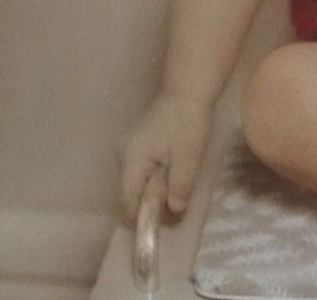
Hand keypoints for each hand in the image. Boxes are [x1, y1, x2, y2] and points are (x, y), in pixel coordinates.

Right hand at [120, 92, 212, 221]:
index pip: (127, 199)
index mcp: (131, 160)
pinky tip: (176, 170)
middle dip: (150, 202)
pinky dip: (158, 174)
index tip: (158, 227)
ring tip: (178, 185)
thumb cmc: (188, 123)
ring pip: (140, 178)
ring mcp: (132, 145)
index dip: (140, 217)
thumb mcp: (188, 157)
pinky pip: (146, 166)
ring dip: (156, 187)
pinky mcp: (143, 139)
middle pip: (132, 190)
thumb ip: (179, 187)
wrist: (190, 88)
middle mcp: (125, 154)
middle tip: (173, 206)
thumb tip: (173, 211)